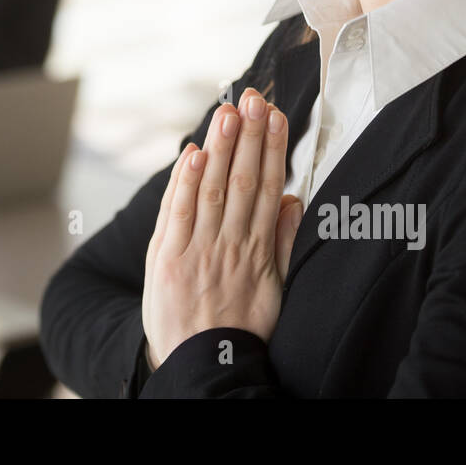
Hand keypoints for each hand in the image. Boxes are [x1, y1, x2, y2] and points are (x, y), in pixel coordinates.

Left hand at [142, 87, 302, 371]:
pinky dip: (186, 183)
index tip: (275, 116)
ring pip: (213, 190)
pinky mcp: (169, 260)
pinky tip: (194, 154)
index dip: (272, 149)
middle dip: (249, 137)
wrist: (204, 365)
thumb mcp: (276, 287)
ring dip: (221, 149)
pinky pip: (179, 215)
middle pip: (244, 181)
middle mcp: (233, 245)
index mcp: (260, 250)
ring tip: (227, 112)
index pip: (269, 187)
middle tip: (253, 100)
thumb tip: (296, 199)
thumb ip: (285, 241)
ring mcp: (200, 251)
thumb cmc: (241, 325)